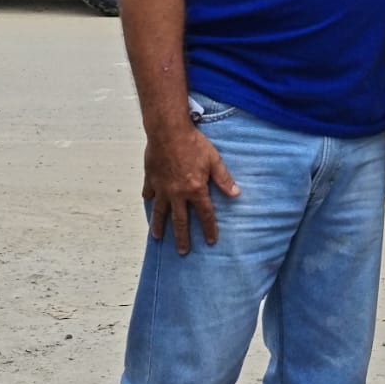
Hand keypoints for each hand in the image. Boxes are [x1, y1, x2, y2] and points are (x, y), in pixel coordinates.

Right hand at [141, 123, 239, 254]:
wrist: (168, 131)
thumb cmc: (193, 143)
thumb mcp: (214, 159)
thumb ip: (223, 178)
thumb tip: (236, 194)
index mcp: (195, 189)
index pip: (205, 214)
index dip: (209, 229)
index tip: (211, 241)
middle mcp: (177, 194)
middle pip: (180, 221)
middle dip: (182, 238)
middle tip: (183, 252)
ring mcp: (162, 188)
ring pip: (160, 213)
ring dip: (159, 226)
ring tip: (158, 238)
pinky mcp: (150, 180)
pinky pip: (149, 194)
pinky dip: (150, 200)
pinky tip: (150, 204)